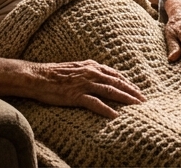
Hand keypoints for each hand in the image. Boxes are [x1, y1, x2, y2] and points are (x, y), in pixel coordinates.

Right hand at [24, 60, 146, 117]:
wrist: (37, 76)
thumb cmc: (54, 73)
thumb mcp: (76, 67)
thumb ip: (89, 70)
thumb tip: (100, 74)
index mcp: (91, 66)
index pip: (115, 74)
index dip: (128, 82)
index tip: (137, 90)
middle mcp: (90, 73)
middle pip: (117, 82)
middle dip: (132, 91)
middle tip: (143, 100)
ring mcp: (84, 84)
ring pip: (110, 91)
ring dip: (125, 98)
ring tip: (136, 106)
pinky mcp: (76, 95)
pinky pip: (94, 103)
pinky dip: (106, 109)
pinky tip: (115, 115)